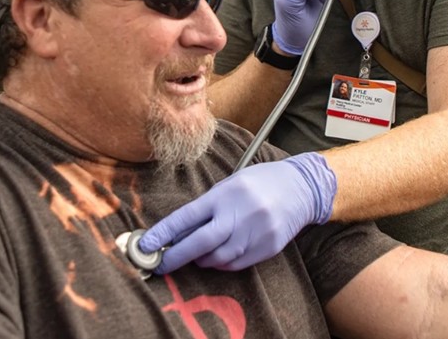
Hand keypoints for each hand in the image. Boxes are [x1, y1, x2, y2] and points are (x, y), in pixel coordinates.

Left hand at [138, 152, 336, 272]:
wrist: (301, 187)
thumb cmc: (260, 182)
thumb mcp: (230, 185)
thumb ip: (207, 207)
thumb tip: (179, 233)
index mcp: (225, 195)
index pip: (186, 218)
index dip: (163, 234)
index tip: (145, 245)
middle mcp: (239, 214)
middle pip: (199, 244)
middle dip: (175, 257)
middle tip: (160, 264)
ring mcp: (255, 233)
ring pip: (217, 259)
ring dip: (200, 260)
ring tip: (195, 254)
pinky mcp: (267, 247)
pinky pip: (236, 264)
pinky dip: (222, 263)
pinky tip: (219, 255)